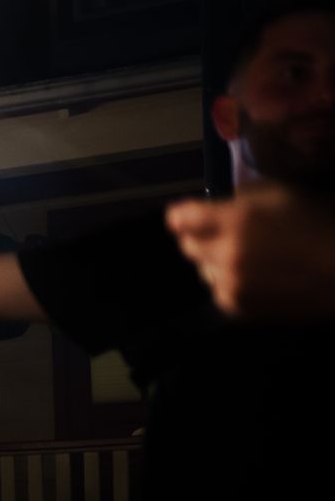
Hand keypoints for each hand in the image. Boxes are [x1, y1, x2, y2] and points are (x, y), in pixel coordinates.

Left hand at [165, 183, 334, 319]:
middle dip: (200, 237)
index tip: (189, 215)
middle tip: (226, 233)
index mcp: (235, 221)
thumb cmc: (322, 223)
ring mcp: (229, 285)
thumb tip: (217, 203)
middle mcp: (225, 255)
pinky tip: (257, 276)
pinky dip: (228, 282)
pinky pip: (218, 290)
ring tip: (249, 256)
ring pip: (201, 270)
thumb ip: (243, 196)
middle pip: (187, 245)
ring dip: (214, 261)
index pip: (180, 218)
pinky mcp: (238, 308)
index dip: (183, 215)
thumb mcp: (285, 193)